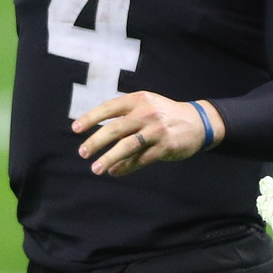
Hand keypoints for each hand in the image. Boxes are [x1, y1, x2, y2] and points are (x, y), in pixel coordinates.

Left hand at [73, 91, 219, 176]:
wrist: (197, 122)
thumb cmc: (164, 114)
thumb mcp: (146, 104)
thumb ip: (125, 113)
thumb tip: (97, 128)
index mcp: (138, 100)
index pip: (109, 108)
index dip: (91, 118)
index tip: (76, 129)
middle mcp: (146, 114)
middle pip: (115, 129)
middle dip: (96, 142)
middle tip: (82, 152)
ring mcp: (156, 131)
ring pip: (127, 147)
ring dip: (109, 159)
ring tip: (96, 169)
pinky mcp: (165, 147)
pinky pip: (141, 159)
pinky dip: (126, 167)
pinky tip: (115, 172)